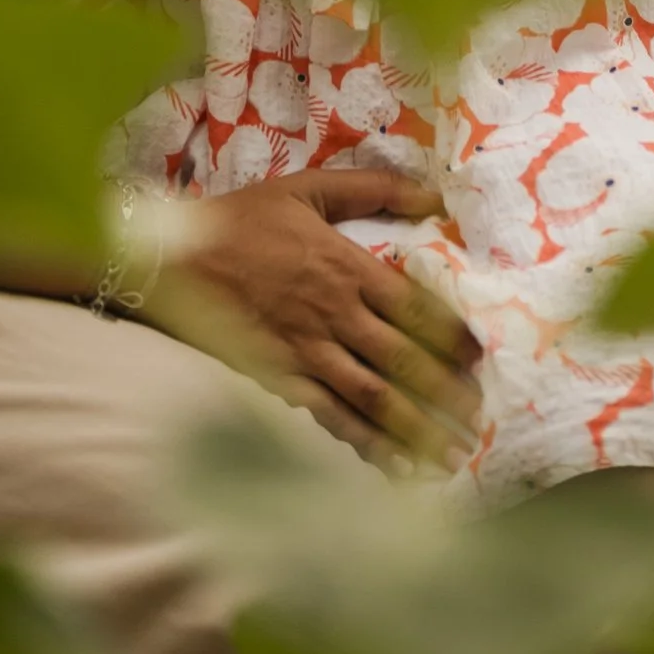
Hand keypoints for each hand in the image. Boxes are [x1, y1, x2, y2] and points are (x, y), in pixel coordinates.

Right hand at [163, 167, 481, 469]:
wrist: (174, 257)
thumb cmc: (242, 219)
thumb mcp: (306, 188)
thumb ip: (371, 189)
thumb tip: (432, 195)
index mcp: (345, 266)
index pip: (413, 307)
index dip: (450, 335)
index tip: (478, 358)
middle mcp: (334, 315)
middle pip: (403, 361)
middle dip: (445, 393)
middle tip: (478, 418)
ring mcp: (307, 353)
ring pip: (374, 397)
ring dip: (417, 428)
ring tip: (452, 454)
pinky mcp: (280, 381)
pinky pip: (331, 418)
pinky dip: (365, 445)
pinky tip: (395, 465)